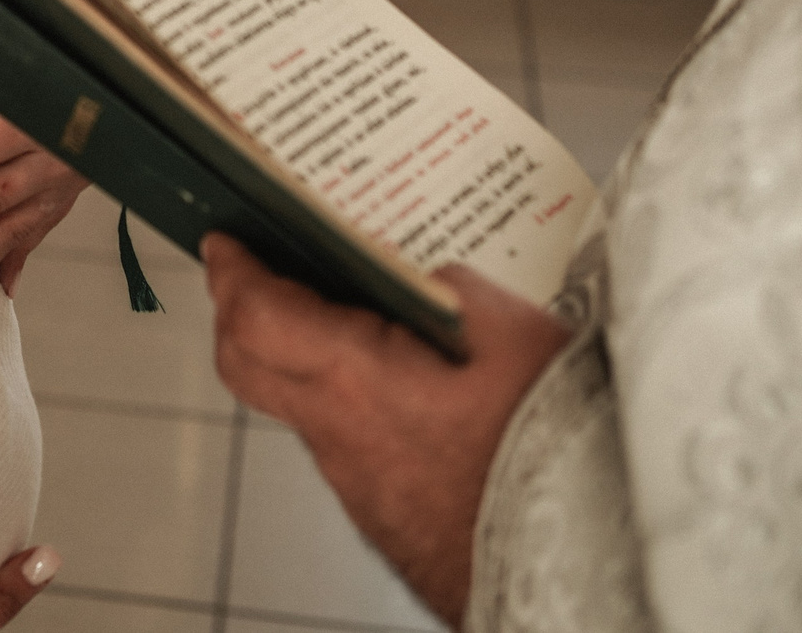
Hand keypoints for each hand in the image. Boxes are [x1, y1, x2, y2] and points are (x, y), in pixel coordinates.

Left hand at [202, 236, 569, 625]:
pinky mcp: (387, 515)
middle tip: (250, 272)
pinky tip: (401, 385)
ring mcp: (359, 485)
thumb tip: (428, 281)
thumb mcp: (517, 334)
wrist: (576, 561)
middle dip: (237, 313)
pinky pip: (348, 446)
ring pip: (300, 409)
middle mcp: (341, 438)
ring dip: (302, 361)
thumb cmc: (551, 452)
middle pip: (247, 368)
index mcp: (357, 382)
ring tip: (346, 317)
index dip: (232, 272)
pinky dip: (353, 405)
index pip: (254, 317)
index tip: (225, 241)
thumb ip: (457, 291)